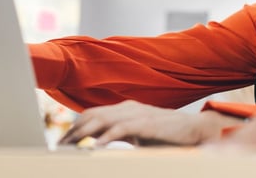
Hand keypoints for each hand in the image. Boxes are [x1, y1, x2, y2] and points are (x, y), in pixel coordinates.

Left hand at [59, 100, 242, 146]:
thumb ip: (118, 134)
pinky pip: (122, 129)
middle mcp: (128, 108)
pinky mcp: (147, 124)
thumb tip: (96, 142)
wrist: (195, 130)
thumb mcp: (138, 135)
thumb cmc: (166, 136)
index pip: (93, 113)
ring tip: (70, 145)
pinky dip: (107, 138)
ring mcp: (137, 114)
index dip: (75, 126)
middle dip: (74, 130)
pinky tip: (97, 148)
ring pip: (103, 120)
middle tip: (60, 145)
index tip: (63, 141)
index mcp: (124, 109)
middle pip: (92, 115)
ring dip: (84, 133)